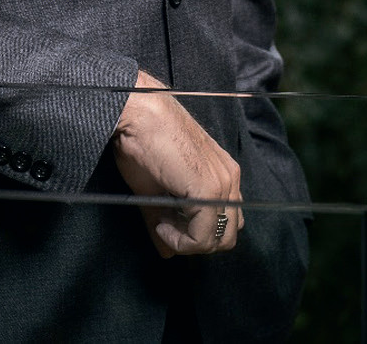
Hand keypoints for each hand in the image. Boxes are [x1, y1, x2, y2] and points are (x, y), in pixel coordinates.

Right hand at [112, 69, 244, 257]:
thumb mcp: (156, 187)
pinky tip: (160, 222)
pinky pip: (202, 237)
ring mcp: (222, 184)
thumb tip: (167, 253)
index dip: (194, 232)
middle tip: (164, 226)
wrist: (136, 112)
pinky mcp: (207, 189)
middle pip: (226, 236)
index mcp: (223, 174)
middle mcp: (230, 178)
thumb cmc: (142, 140)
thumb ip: (165, 220)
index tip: (163, 222)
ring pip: (217, 240)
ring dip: (187, 241)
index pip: (224, 223)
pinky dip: (179, 240)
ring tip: (161, 221)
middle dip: (194, 241)